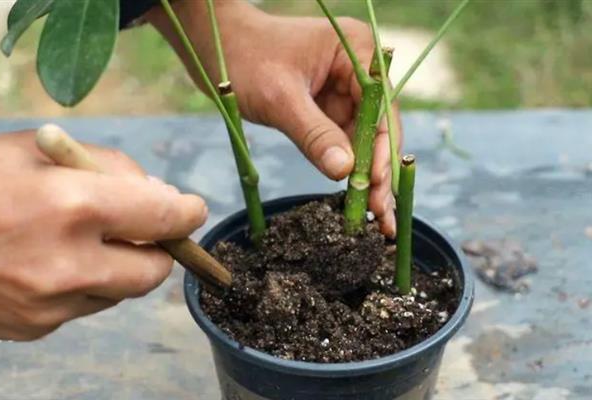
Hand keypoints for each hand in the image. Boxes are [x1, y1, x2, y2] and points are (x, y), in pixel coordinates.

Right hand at [0, 131, 206, 339]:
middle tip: (145, 229)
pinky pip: (86, 306)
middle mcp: (68, 264)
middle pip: (154, 270)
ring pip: (121, 292)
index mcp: (73, 205)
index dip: (186, 211)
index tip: (191, 209)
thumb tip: (161, 196)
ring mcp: (50, 304)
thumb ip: (110, 169)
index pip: (164, 216)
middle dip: (159, 248)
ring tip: (83, 240)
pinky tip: (53, 262)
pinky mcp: (36, 328)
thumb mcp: (39, 150)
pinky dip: (86, 285)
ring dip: (119, 267)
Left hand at [147, 0, 400, 236]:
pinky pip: (345, 140)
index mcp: (356, 51)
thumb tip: (344, 172)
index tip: (375, 186)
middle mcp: (359, 69)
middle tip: (382, 216)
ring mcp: (346, 89)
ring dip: (368, 178)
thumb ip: (314, 134)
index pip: (380, 107)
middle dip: (379, 172)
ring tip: (375, 219)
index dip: (381, 149)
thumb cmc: (244, 58)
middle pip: (379, 127)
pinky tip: (355, 199)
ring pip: (365, 139)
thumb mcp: (280, 99)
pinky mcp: (330, 106)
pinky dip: (349, 169)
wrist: (217, 45)